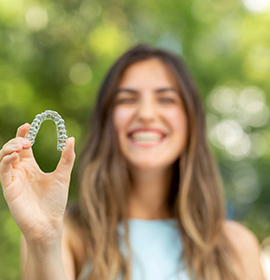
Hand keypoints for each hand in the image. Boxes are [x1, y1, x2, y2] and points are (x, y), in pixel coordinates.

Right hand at [0, 123, 75, 244]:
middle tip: (27, 140)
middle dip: (16, 140)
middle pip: (11, 148)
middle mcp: (21, 171)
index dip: (23, 134)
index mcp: (31, 166)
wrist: (50, 222)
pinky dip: (6, 160)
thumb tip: (71, 138)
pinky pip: (3, 170)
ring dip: (9, 148)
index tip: (29, 124)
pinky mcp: (9, 188)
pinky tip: (16, 155)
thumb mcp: (63, 175)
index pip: (23, 146)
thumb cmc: (55, 201)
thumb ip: (66, 157)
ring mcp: (14, 179)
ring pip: (4, 157)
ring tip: (22, 145)